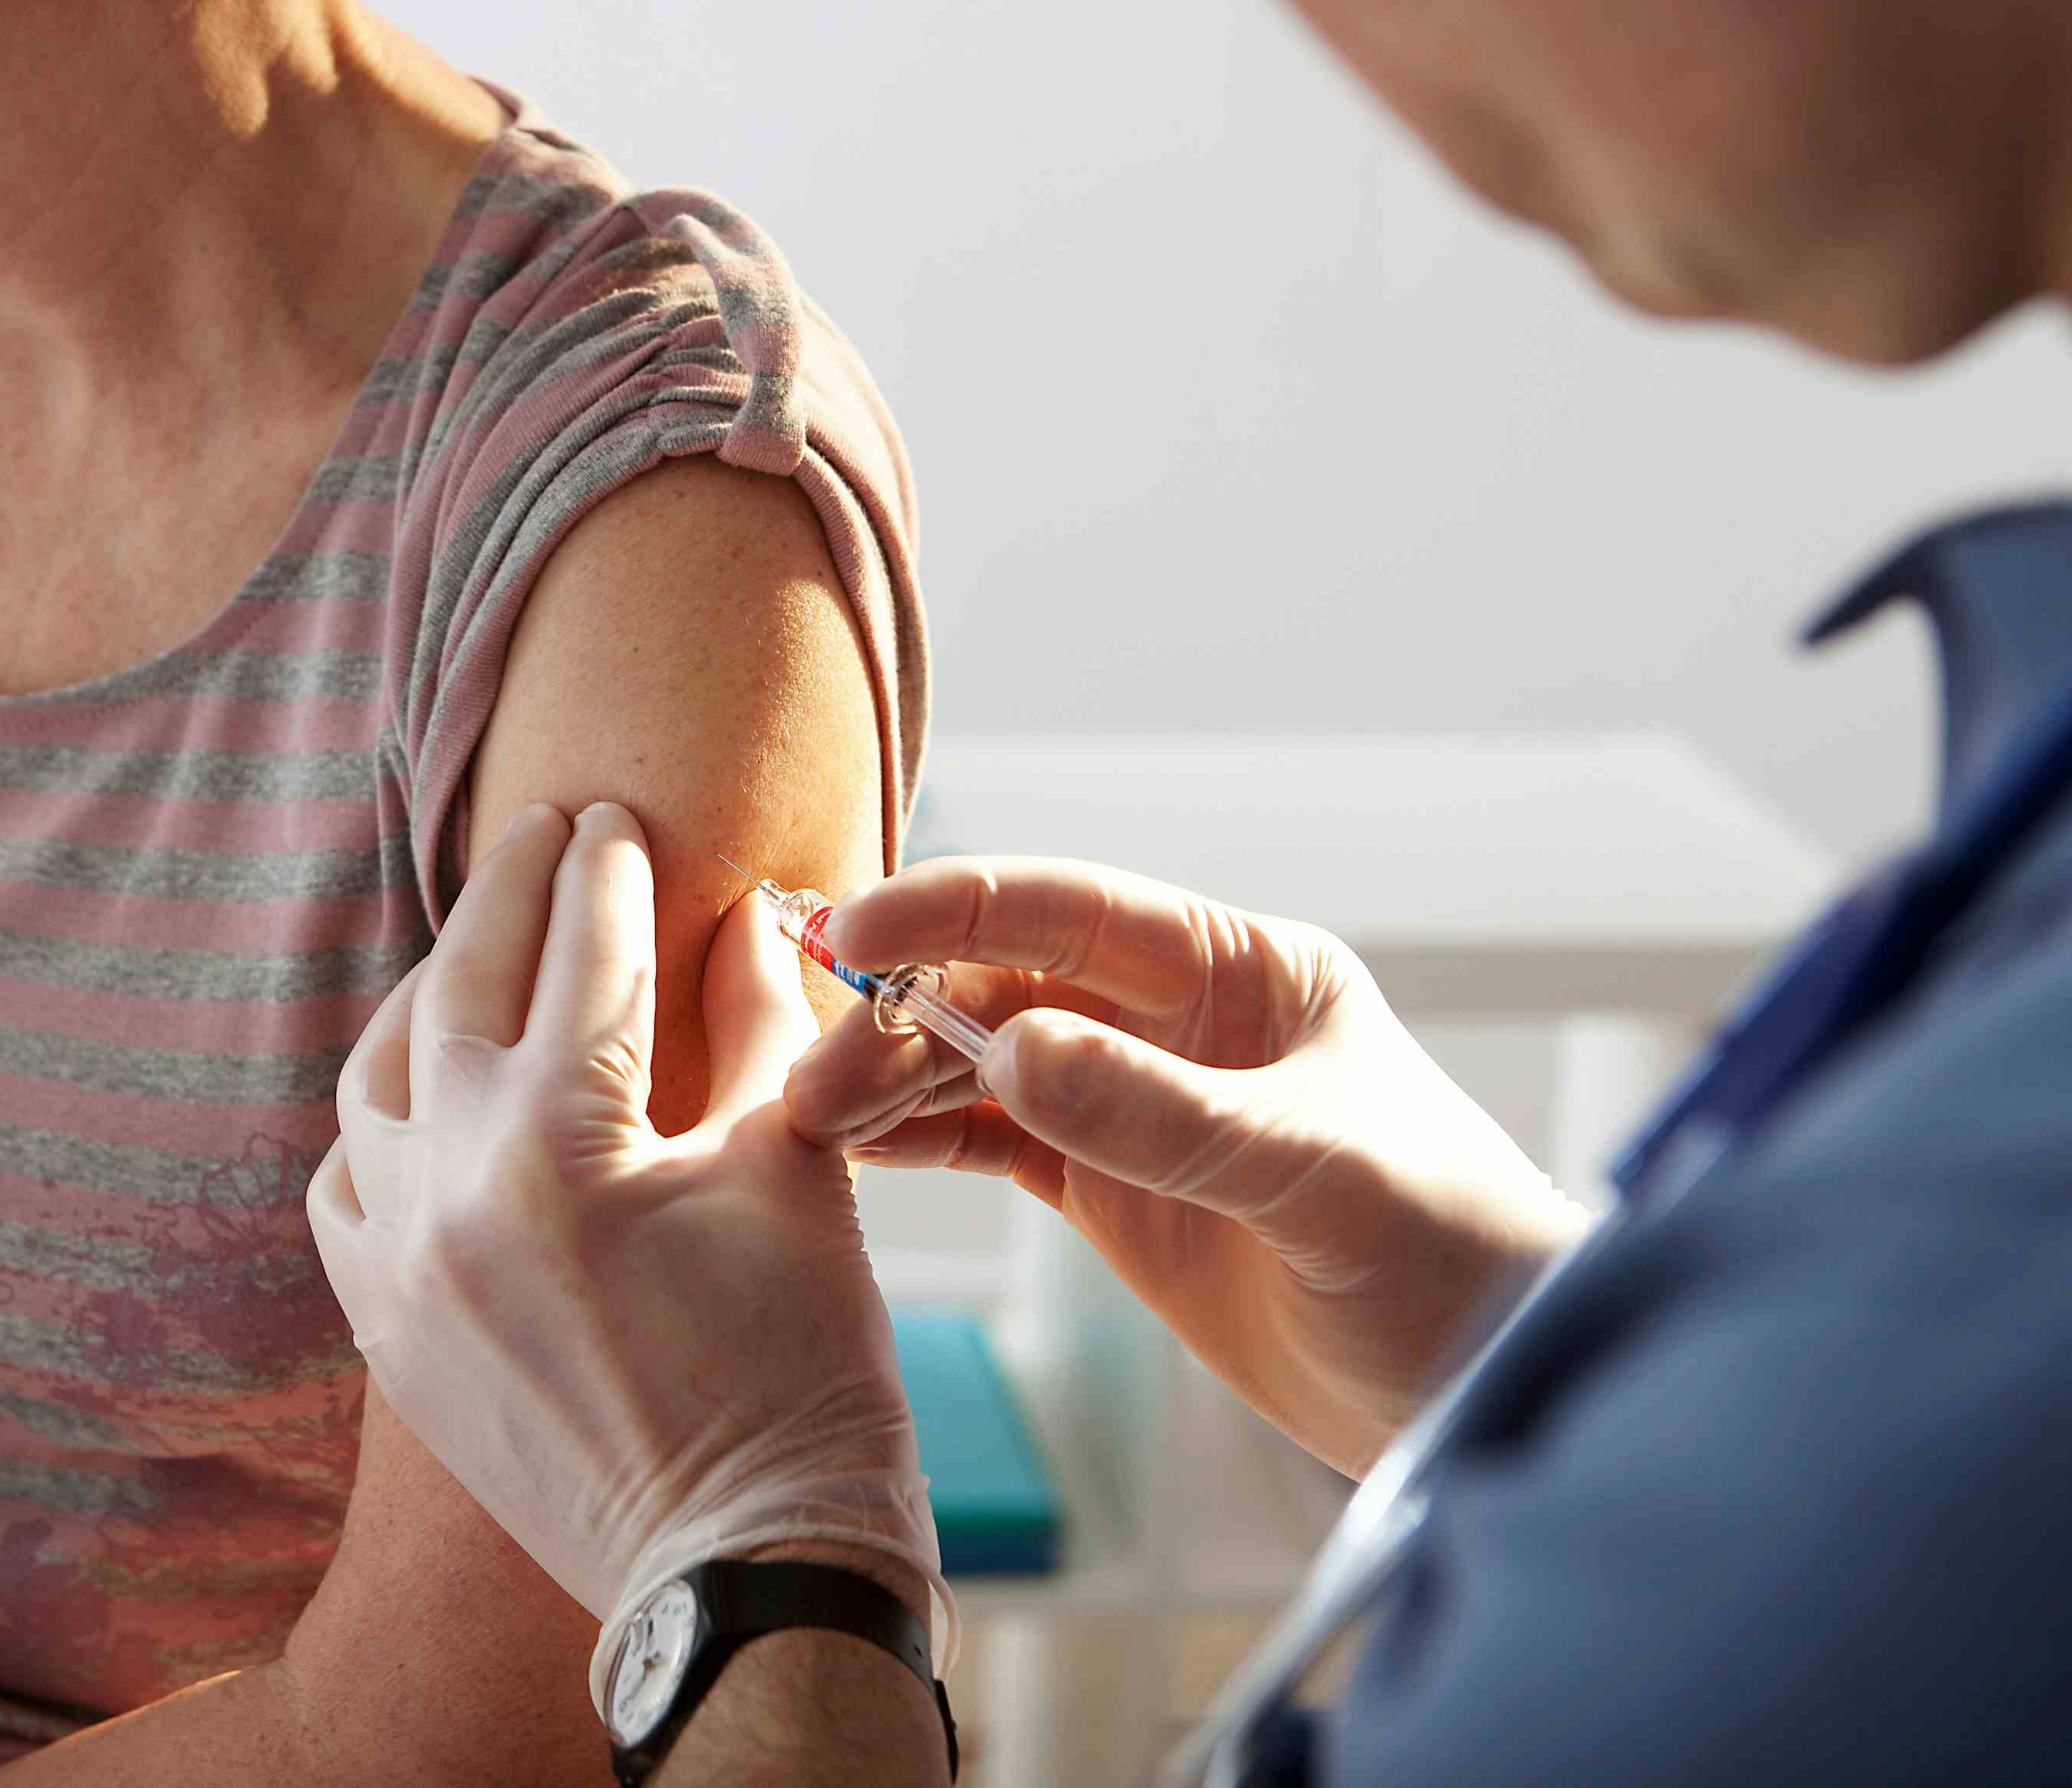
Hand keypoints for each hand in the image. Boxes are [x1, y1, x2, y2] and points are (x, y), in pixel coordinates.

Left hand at [308, 803, 949, 1710]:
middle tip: (541, 831)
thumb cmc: (799, 1373)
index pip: (583, 953)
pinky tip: (423, 1097)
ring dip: (426, 999)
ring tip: (474, 952)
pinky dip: (380, 1126)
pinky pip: (344, 1190)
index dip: (606, 870)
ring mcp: (398, 1265)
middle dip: (507, 893)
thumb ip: (755, 1026)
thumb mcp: (792, 1170)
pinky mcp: (385, 1331)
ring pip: (376, 1080)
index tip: (613, 813)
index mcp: (563, 1138)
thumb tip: (743, 913)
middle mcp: (450, 1187)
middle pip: (460, 985)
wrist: (740, 1569)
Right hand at [785, 856, 1591, 1475]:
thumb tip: (1012, 1049)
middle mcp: (1180, 1021)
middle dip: (903, 1014)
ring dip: (897, 1079)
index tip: (857, 930)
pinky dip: (924, 1139)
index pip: (1074, 912)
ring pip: (984, 1063)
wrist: (1491, 1392)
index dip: (957, 910)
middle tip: (815, 1073)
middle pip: (1007, 985)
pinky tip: (860, 1148)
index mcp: (1242, 970)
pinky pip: (995, 1141)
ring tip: (812, 1118)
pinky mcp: (1115, 1189)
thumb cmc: (1453, 1256)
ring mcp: (1140, 1103)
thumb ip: (1165, 1115)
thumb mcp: (1314, 1175)